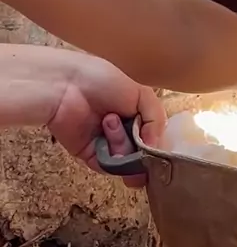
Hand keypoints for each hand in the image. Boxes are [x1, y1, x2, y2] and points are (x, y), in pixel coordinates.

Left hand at [48, 52, 165, 187]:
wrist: (67, 85)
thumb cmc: (102, 80)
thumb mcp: (142, 94)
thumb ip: (157, 121)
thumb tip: (155, 149)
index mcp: (136, 118)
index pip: (154, 141)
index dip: (158, 146)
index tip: (159, 147)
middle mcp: (124, 134)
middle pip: (144, 156)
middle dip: (143, 147)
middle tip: (137, 134)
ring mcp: (108, 147)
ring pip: (129, 163)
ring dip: (123, 142)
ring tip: (109, 120)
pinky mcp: (91, 157)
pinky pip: (110, 166)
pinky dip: (112, 153)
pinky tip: (105, 131)